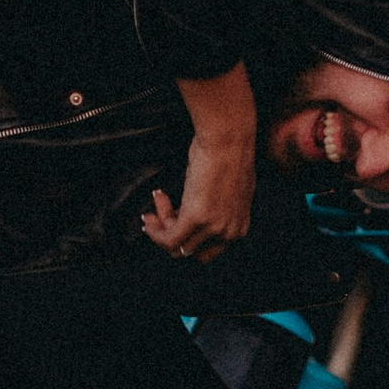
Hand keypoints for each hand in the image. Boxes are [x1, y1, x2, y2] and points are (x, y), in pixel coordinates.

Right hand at [142, 132, 254, 263]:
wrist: (227, 137)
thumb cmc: (227, 153)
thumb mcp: (225, 188)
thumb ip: (215, 208)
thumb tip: (191, 212)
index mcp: (239, 227)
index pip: (207, 250)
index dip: (186, 237)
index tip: (172, 221)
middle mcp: (229, 232)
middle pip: (190, 250)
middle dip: (171, 233)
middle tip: (157, 216)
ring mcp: (214, 227)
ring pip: (177, 246)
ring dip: (160, 228)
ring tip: (155, 204)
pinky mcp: (197, 218)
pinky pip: (169, 238)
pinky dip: (155, 232)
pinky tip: (149, 217)